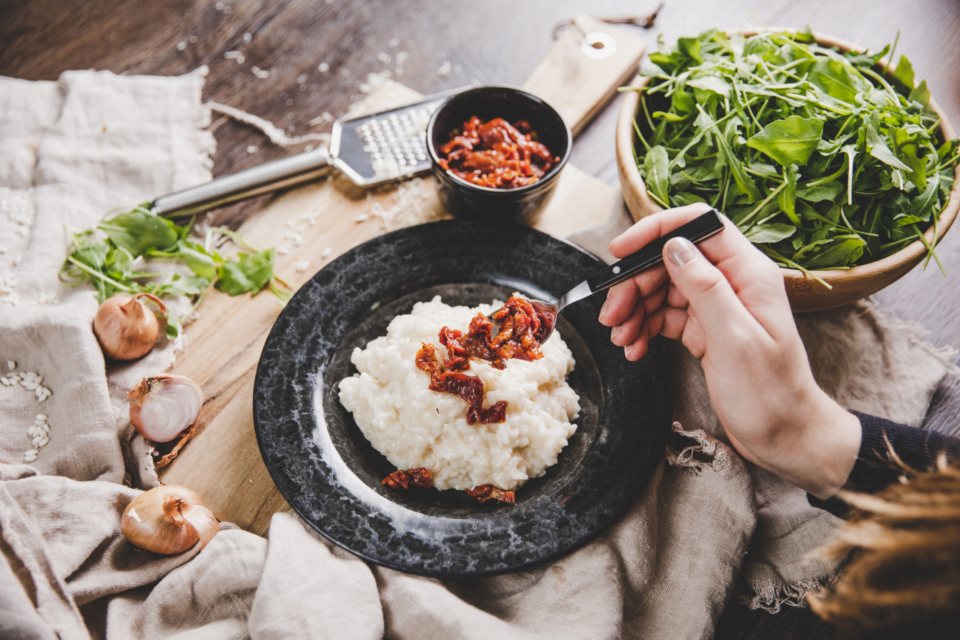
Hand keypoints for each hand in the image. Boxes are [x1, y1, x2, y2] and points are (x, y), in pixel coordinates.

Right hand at [598, 203, 860, 497]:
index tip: (621, 250)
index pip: (700, 226)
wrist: (785, 439)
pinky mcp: (706, 331)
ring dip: (635, 309)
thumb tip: (674, 246)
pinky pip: (665, 316)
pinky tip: (634, 347)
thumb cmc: (771, 396)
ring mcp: (718, 308)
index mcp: (749, 274)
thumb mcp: (735, 339)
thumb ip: (705, 287)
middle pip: (671, 260)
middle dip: (636, 283)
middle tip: (612, 313)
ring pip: (663, 289)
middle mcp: (733, 284)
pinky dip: (645, 328)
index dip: (657, 230)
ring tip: (622, 338)